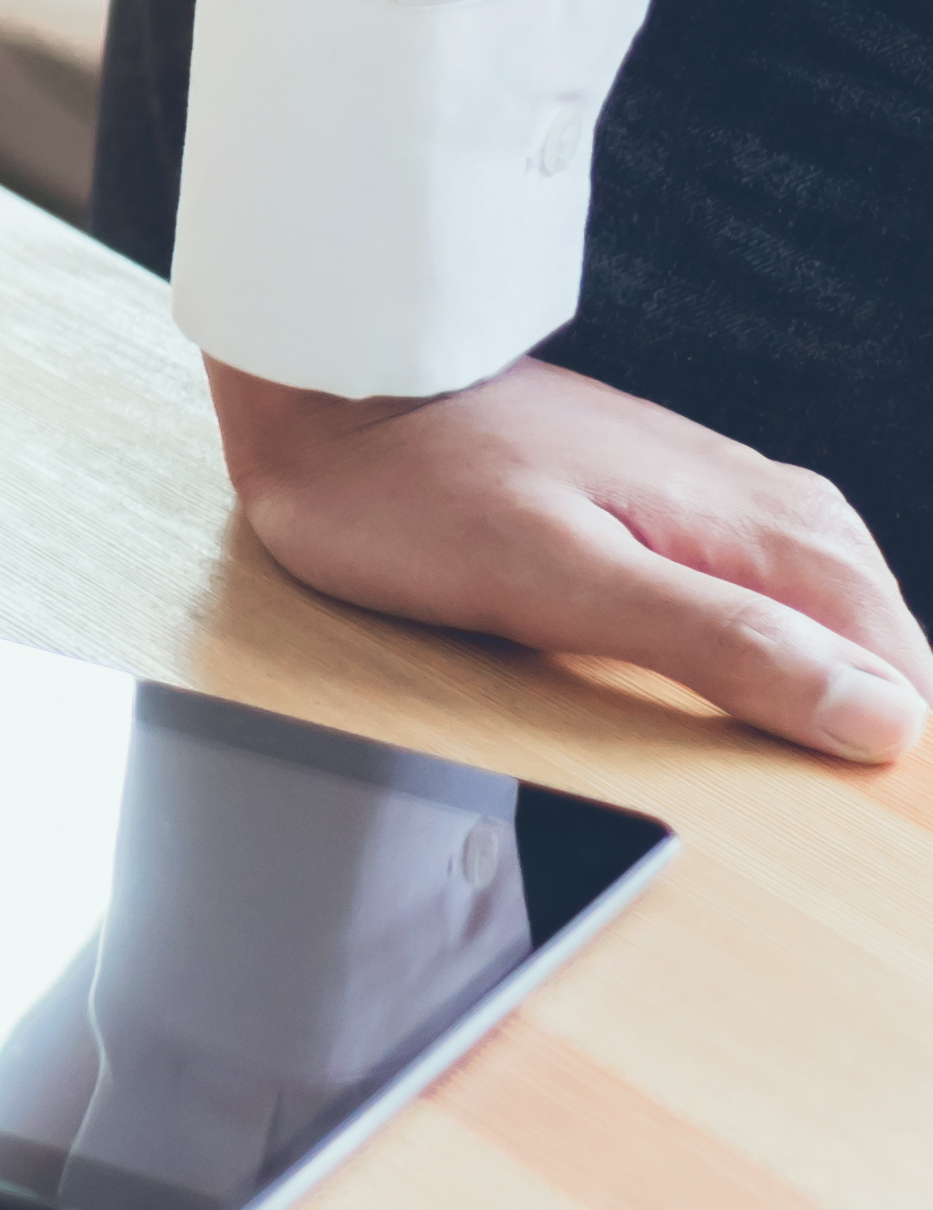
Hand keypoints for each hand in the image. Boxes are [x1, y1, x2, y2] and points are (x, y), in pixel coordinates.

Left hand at [213, 353, 931, 760]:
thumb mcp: (561, 582)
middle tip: (865, 818)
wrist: (332, 381)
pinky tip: (764, 660)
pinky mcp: (661, 495)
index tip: (881, 829)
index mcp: (752, 528)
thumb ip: (720, 643)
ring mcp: (710, 492)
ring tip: (832, 752)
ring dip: (840, 672)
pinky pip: (767, 573)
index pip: (893, 662)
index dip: (888, 746)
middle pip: (876, 631)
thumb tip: (873, 715)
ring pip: (830, 599)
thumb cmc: (413, 483)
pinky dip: (786, 629)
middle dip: (876, 716)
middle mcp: (754, 502)